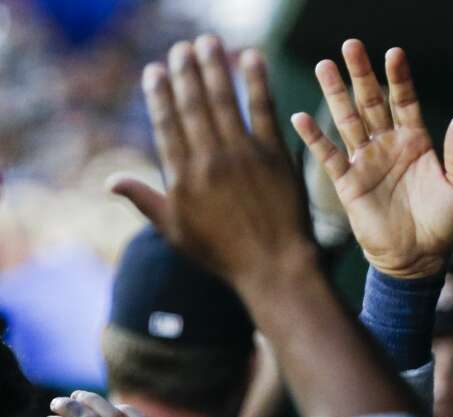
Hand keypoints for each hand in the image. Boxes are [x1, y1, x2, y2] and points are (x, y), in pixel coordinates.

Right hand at [110, 36, 315, 294]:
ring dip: (214, 66)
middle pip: (192, 104)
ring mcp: (242, 155)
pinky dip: (257, 81)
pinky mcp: (274, 155)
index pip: (166, 123)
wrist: (275, 268)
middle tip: (182, 48)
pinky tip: (251, 57)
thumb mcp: (176, 232)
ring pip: (224, 100)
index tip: (155, 70)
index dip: (159, 94)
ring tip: (208, 43)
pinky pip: (264, 109)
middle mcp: (208, 159)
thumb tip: (108, 181)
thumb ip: (145, 199)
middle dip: (185, 71)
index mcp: (182, 176)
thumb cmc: (224, 255)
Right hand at [291, 39, 452, 278]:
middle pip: (372, 102)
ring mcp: (366, 162)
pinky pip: (329, 157)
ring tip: (324, 66)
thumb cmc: (443, 225)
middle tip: (351, 46)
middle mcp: (388, 146)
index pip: (405, 101)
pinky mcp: (348, 183)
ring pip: (348, 121)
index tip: (393, 53)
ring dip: (336, 95)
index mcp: (416, 142)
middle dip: (362, 74)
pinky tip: (301, 116)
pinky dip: (315, 138)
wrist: (419, 261)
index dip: (399, 78)